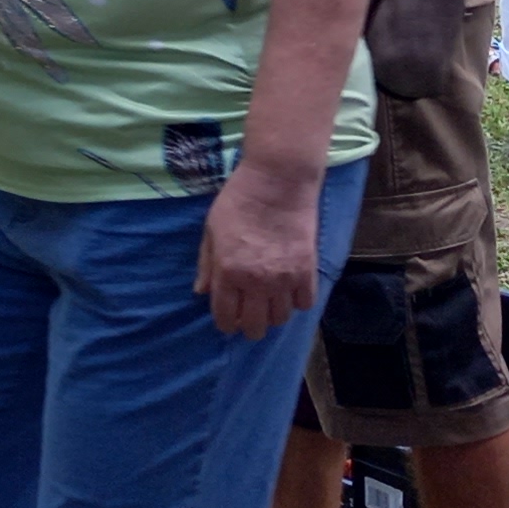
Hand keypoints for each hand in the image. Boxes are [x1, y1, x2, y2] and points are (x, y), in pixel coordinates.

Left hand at [193, 159, 322, 338]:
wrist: (278, 181)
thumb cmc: (238, 200)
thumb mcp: (211, 228)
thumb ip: (207, 264)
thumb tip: (201, 292)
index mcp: (228, 271)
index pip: (226, 317)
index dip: (227, 324)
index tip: (229, 320)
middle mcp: (256, 282)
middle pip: (255, 326)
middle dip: (250, 326)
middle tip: (250, 315)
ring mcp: (284, 279)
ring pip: (281, 319)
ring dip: (273, 314)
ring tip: (270, 301)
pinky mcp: (307, 271)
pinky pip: (305, 304)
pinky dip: (298, 301)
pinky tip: (291, 289)